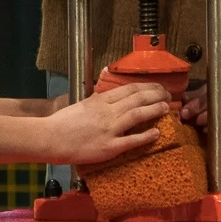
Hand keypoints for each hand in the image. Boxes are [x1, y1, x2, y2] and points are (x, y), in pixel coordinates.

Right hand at [47, 83, 167, 165]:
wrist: (51, 138)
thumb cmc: (64, 121)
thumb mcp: (82, 102)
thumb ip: (98, 93)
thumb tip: (106, 73)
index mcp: (101, 100)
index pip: (130, 89)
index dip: (148, 87)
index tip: (159, 87)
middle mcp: (108, 112)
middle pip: (138, 99)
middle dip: (156, 96)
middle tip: (168, 96)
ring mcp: (109, 129)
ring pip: (138, 115)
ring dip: (155, 110)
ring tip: (167, 108)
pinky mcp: (109, 147)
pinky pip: (132, 140)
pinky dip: (146, 136)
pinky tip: (157, 133)